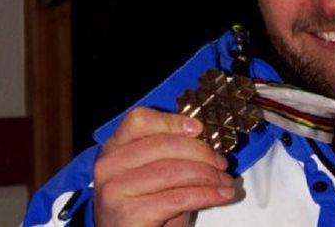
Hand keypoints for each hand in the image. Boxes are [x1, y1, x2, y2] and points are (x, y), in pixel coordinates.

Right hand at [93, 107, 235, 226]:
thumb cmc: (146, 207)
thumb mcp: (156, 173)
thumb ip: (172, 153)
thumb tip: (206, 142)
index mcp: (114, 148)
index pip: (140, 120)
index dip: (172, 121)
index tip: (199, 129)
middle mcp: (109, 166)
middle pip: (162, 145)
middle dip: (200, 153)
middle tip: (221, 162)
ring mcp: (116, 190)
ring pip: (172, 171)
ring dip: (207, 175)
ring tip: (225, 181)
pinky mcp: (129, 214)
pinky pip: (177, 198)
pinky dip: (206, 195)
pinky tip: (220, 195)